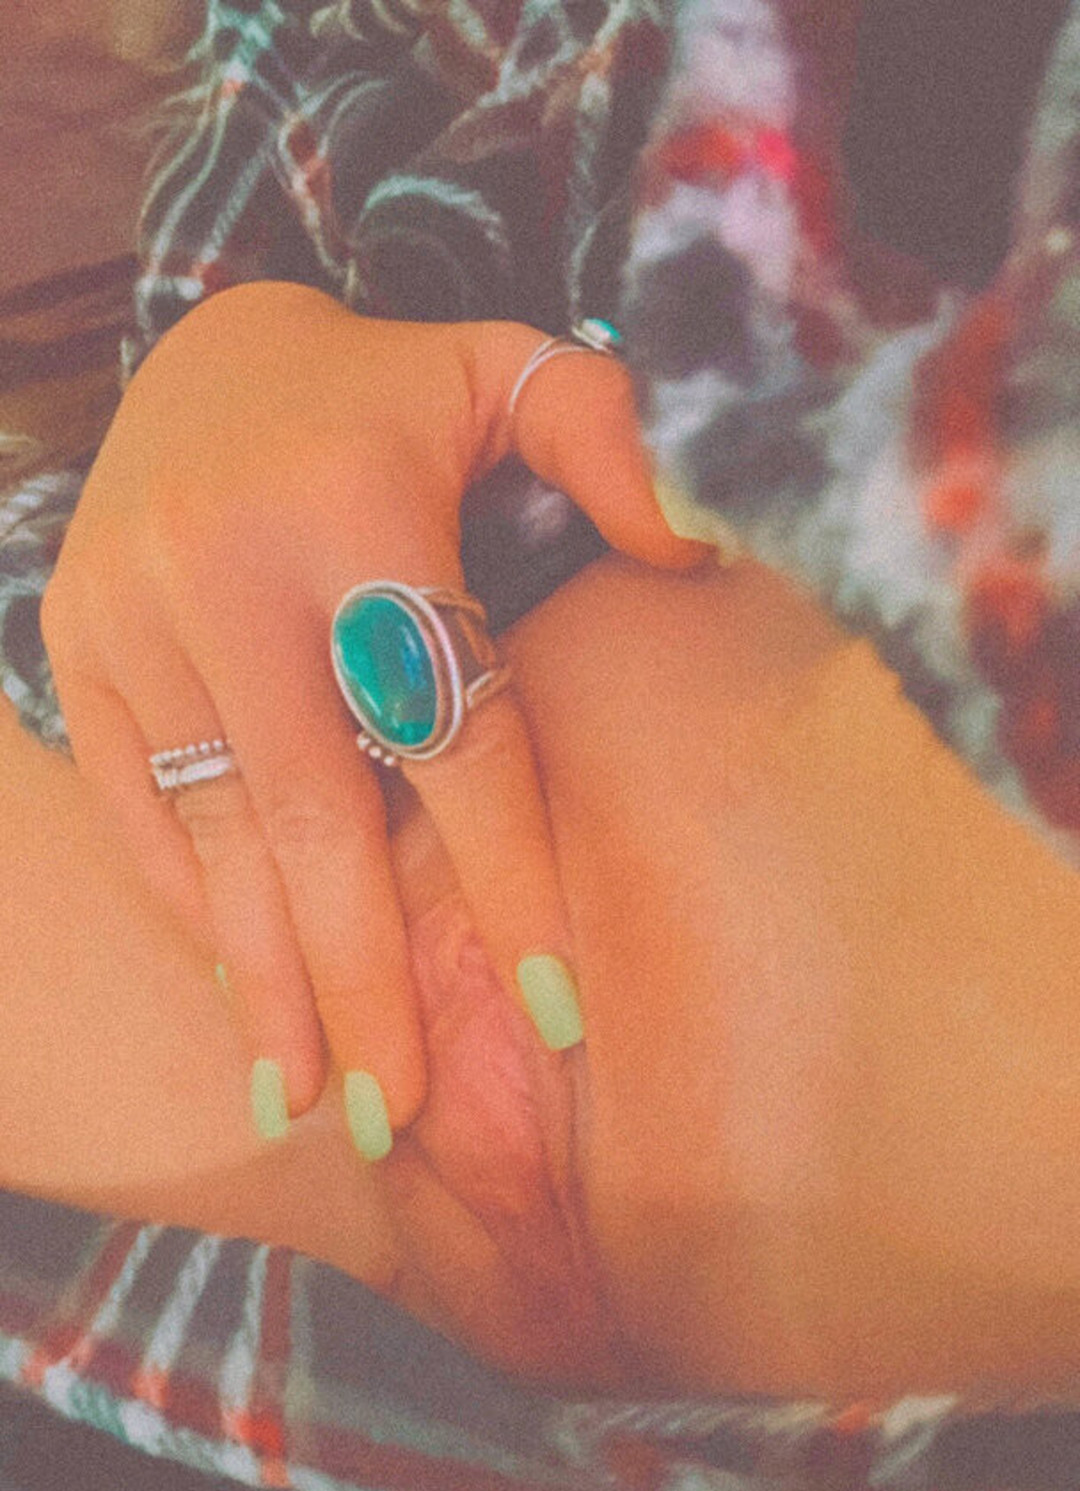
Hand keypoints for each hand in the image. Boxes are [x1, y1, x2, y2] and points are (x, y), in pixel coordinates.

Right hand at [42, 283, 704, 1153]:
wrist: (207, 360)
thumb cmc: (393, 397)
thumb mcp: (507, 370)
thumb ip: (605, 439)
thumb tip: (693, 550)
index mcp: (352, 500)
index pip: (451, 727)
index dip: (507, 874)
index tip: (554, 1010)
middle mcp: (224, 563)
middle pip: (315, 814)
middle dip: (364, 976)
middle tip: (403, 1111)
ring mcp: (130, 611)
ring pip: (215, 830)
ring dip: (266, 979)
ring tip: (311, 1102)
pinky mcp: (75, 645)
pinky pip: (133, 806)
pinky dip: (193, 908)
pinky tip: (245, 999)